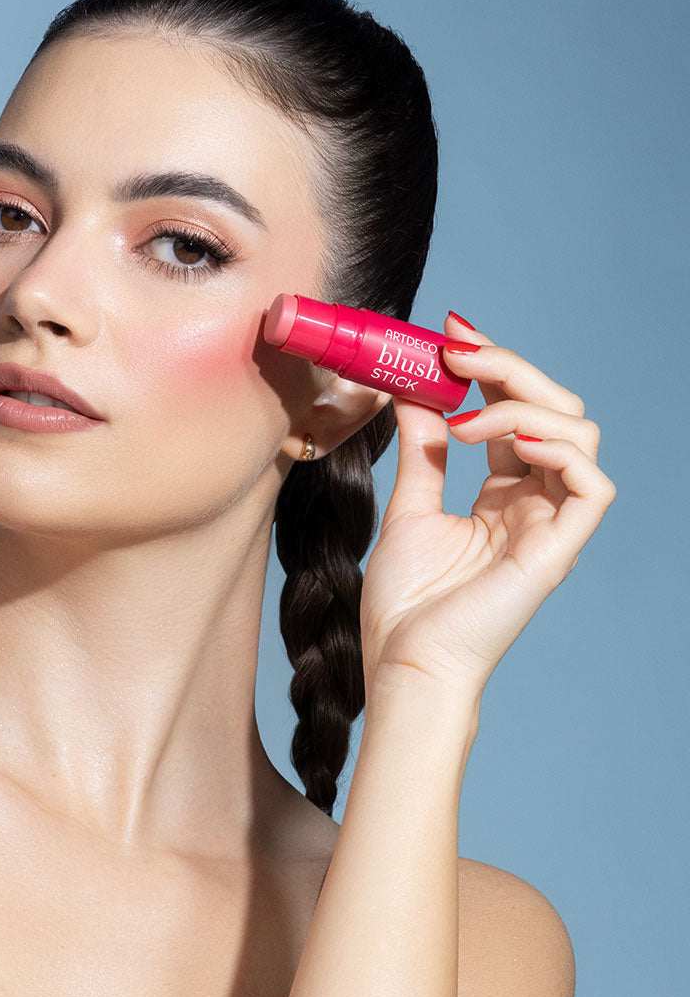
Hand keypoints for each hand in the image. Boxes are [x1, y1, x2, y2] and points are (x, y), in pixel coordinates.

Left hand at [360, 312, 614, 708]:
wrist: (405, 662)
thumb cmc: (406, 603)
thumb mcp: (409, 510)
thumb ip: (421, 453)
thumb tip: (413, 394)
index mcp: (503, 494)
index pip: (515, 411)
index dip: (491, 368)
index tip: (448, 334)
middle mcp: (535, 502)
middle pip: (552, 409)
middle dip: (507, 368)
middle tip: (455, 349)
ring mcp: (552, 524)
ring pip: (578, 433)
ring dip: (523, 404)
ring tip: (464, 418)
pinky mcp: (560, 549)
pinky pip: (592, 484)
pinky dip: (558, 449)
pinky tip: (509, 442)